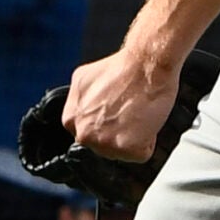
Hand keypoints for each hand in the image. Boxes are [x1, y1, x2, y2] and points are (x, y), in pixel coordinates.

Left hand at [64, 46, 178, 160]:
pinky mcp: (127, 149)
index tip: (115, 113)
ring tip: (138, 114)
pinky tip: (146, 121)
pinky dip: (148, 141)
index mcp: (71, 119)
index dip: (105, 124)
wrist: (147, 65)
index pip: (88, 133)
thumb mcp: (83, 79)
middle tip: (130, 112)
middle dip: (118, 133)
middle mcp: (84, 134)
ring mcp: (104, 143)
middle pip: (104, 146)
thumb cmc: (123, 68)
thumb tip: (85, 108)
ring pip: (121, 152)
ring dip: (133, 137)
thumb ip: (80, 101)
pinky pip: (140, 154)